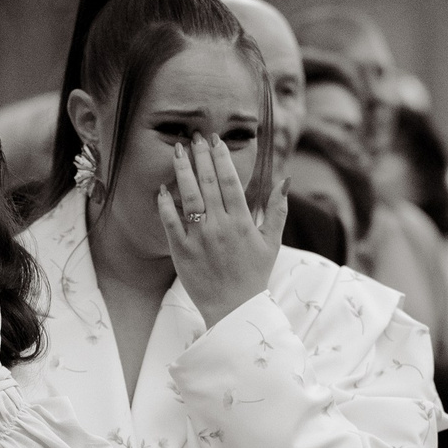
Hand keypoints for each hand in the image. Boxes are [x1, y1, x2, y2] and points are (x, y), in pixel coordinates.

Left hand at [160, 132, 284, 326]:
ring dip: (182, 172)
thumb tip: (286, 179)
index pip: (231, 182)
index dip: (222, 158)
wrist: (234, 310)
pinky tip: (162, 189)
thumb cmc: (253, 276)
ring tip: (178, 152)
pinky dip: (165, 205)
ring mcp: (199, 239)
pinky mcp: (182, 252)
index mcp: (243, 223)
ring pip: (189, 198)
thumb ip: (278, 210)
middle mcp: (220, 227)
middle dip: (201, 157)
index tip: (215, 140)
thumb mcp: (272, 243)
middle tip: (194, 137)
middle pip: (209, 184)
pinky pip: (171, 223)